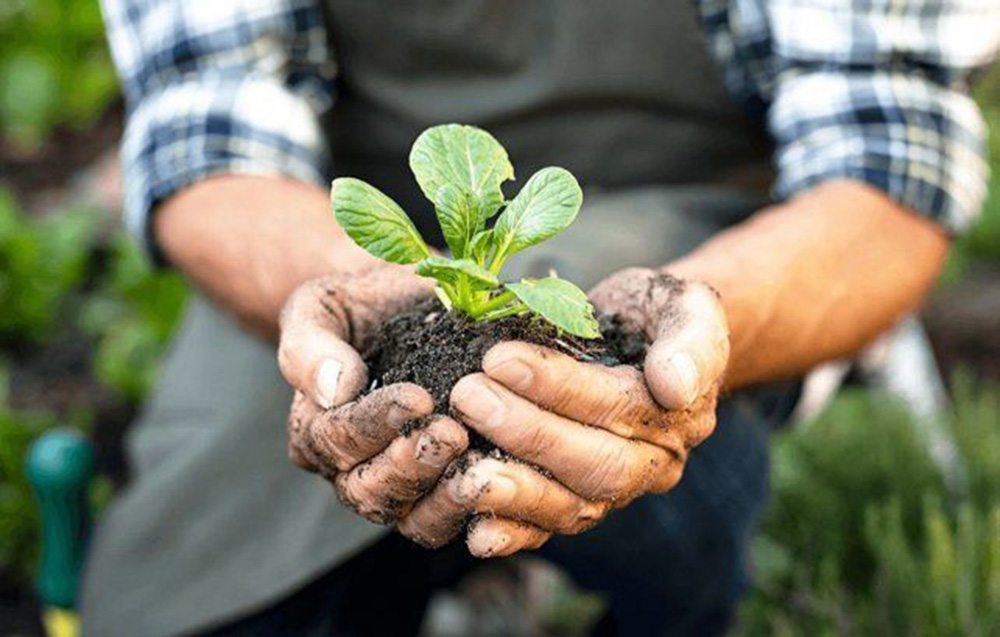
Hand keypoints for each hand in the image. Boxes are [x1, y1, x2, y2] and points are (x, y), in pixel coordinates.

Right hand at [278, 267, 468, 523]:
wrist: (407, 308)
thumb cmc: (360, 305)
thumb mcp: (322, 307)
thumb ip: (311, 345)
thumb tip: (335, 388)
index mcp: (315, 428)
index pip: (337, 439)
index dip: (376, 423)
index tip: (418, 398)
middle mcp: (349, 469)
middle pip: (369, 490)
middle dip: (411, 465)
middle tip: (452, 434)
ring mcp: (397, 487)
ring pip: (411, 518)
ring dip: (444, 498)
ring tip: (478, 466)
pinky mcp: (440, 494)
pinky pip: (451, 520)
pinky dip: (476, 510)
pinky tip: (503, 482)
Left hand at [397, 268, 727, 555]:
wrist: (645, 338)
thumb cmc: (656, 313)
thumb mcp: (686, 305)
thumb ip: (691, 340)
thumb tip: (676, 388)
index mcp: (683, 415)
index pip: (617, 407)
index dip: (557, 386)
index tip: (499, 357)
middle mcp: (655, 464)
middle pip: (594, 464)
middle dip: (526, 433)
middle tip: (468, 395)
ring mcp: (618, 490)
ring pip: (572, 505)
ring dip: (515, 490)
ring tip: (462, 468)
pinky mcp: (582, 501)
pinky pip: (551, 528)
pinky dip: (514, 533)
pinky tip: (476, 533)